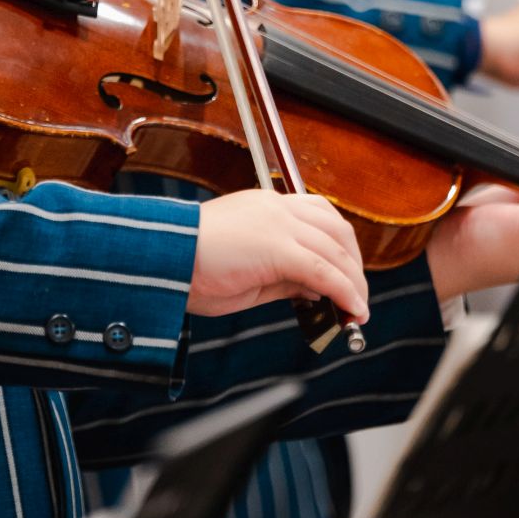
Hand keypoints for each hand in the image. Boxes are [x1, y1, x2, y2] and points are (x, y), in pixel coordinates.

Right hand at [189, 190, 368, 321]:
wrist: (161, 259)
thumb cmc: (190, 268)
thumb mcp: (248, 271)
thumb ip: (284, 274)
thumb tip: (318, 286)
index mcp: (266, 207)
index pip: (319, 216)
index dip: (340, 246)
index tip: (346, 275)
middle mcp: (276, 208)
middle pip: (337, 230)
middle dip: (354, 264)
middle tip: (357, 296)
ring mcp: (278, 225)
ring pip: (336, 249)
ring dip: (354, 281)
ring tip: (357, 308)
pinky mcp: (277, 248)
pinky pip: (324, 271)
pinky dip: (345, 291)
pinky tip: (351, 310)